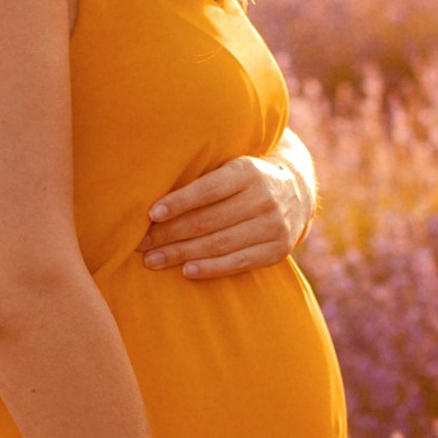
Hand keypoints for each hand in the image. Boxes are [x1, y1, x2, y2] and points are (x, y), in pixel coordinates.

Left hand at [142, 150, 312, 279]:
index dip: (178, 203)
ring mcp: (273, 226)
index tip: (150, 214)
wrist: (296, 191)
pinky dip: (210, 268)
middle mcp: (263, 198)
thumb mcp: (230, 166)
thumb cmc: (245, 178)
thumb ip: (202, 176)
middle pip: (208, 220)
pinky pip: (238, 262)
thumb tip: (152, 196)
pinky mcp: (277, 250)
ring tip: (153, 260)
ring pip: (219, 244)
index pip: (207, 189)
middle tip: (140, 244)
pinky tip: (186, 271)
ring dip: (181, 254)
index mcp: (247, 171)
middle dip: (169, 234)